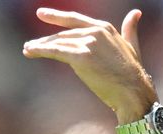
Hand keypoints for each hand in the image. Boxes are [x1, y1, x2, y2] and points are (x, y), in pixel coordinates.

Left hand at [22, 8, 155, 121]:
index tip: (41, 14)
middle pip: (63, 35)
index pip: (75, 20)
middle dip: (45, 41)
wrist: (132, 90)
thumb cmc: (132, 73)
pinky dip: (40, 51)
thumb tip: (135, 13)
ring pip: (57, 43)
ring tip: (27, 50)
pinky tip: (29, 51)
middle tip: (29, 45)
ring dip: (39, 47)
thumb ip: (130, 30)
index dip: (56, 17)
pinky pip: (56, 52)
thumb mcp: (132, 45)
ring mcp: (88, 43)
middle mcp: (95, 32)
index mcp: (104, 28)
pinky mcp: (81, 57)